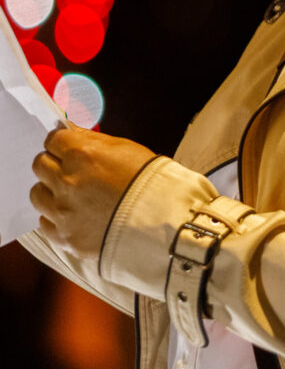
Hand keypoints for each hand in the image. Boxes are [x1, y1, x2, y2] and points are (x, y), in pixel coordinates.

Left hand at [31, 125, 155, 257]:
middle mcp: (67, 182)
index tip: (67, 146)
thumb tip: (73, 130)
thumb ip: (94, 141)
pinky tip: (75, 214)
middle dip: (53, 163)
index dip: (61, 142)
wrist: (164, 221)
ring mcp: (63, 212)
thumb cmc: (149, 181)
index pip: (53, 139)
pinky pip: (45, 222)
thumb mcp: (126, 149)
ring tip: (71, 194)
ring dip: (50, 190)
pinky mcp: (65, 237)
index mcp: (82, 155)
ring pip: (37, 194)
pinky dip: (56, 217)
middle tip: (69, 168)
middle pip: (40, 164)